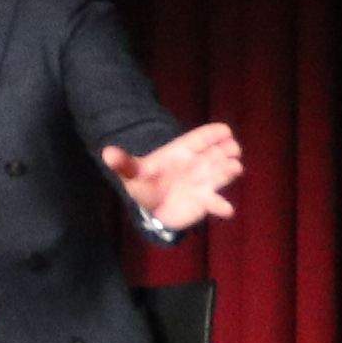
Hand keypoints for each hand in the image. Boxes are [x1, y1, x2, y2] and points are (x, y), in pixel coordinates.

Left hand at [104, 122, 244, 236]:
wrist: (153, 205)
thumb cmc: (146, 183)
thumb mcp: (133, 173)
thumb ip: (124, 163)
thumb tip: (106, 152)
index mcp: (181, 152)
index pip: (200, 139)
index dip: (213, 134)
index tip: (226, 131)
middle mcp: (197, 164)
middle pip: (215, 154)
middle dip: (226, 151)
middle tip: (234, 149)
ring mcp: (203, 181)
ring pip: (219, 173)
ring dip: (228, 171)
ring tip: (235, 168)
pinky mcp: (204, 200)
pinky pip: (215, 202)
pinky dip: (221, 206)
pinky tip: (227, 210)